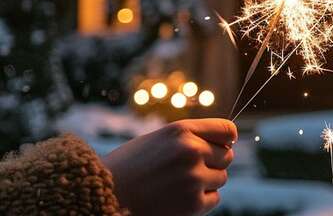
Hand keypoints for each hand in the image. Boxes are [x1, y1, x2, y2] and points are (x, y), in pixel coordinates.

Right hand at [102, 119, 236, 215]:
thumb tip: (229, 142)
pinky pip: (214, 198)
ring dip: (206, 182)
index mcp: (181, 130)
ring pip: (221, 178)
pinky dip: (201, 201)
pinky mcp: (193, 204)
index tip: (225, 144)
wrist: (102, 197)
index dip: (227, 138)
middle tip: (191, 170)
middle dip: (214, 163)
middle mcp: (191, 150)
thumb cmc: (129, 167)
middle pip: (227, 156)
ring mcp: (194, 178)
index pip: (226, 129)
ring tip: (179, 185)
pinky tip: (178, 198)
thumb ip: (190, 137)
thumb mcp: (158, 140)